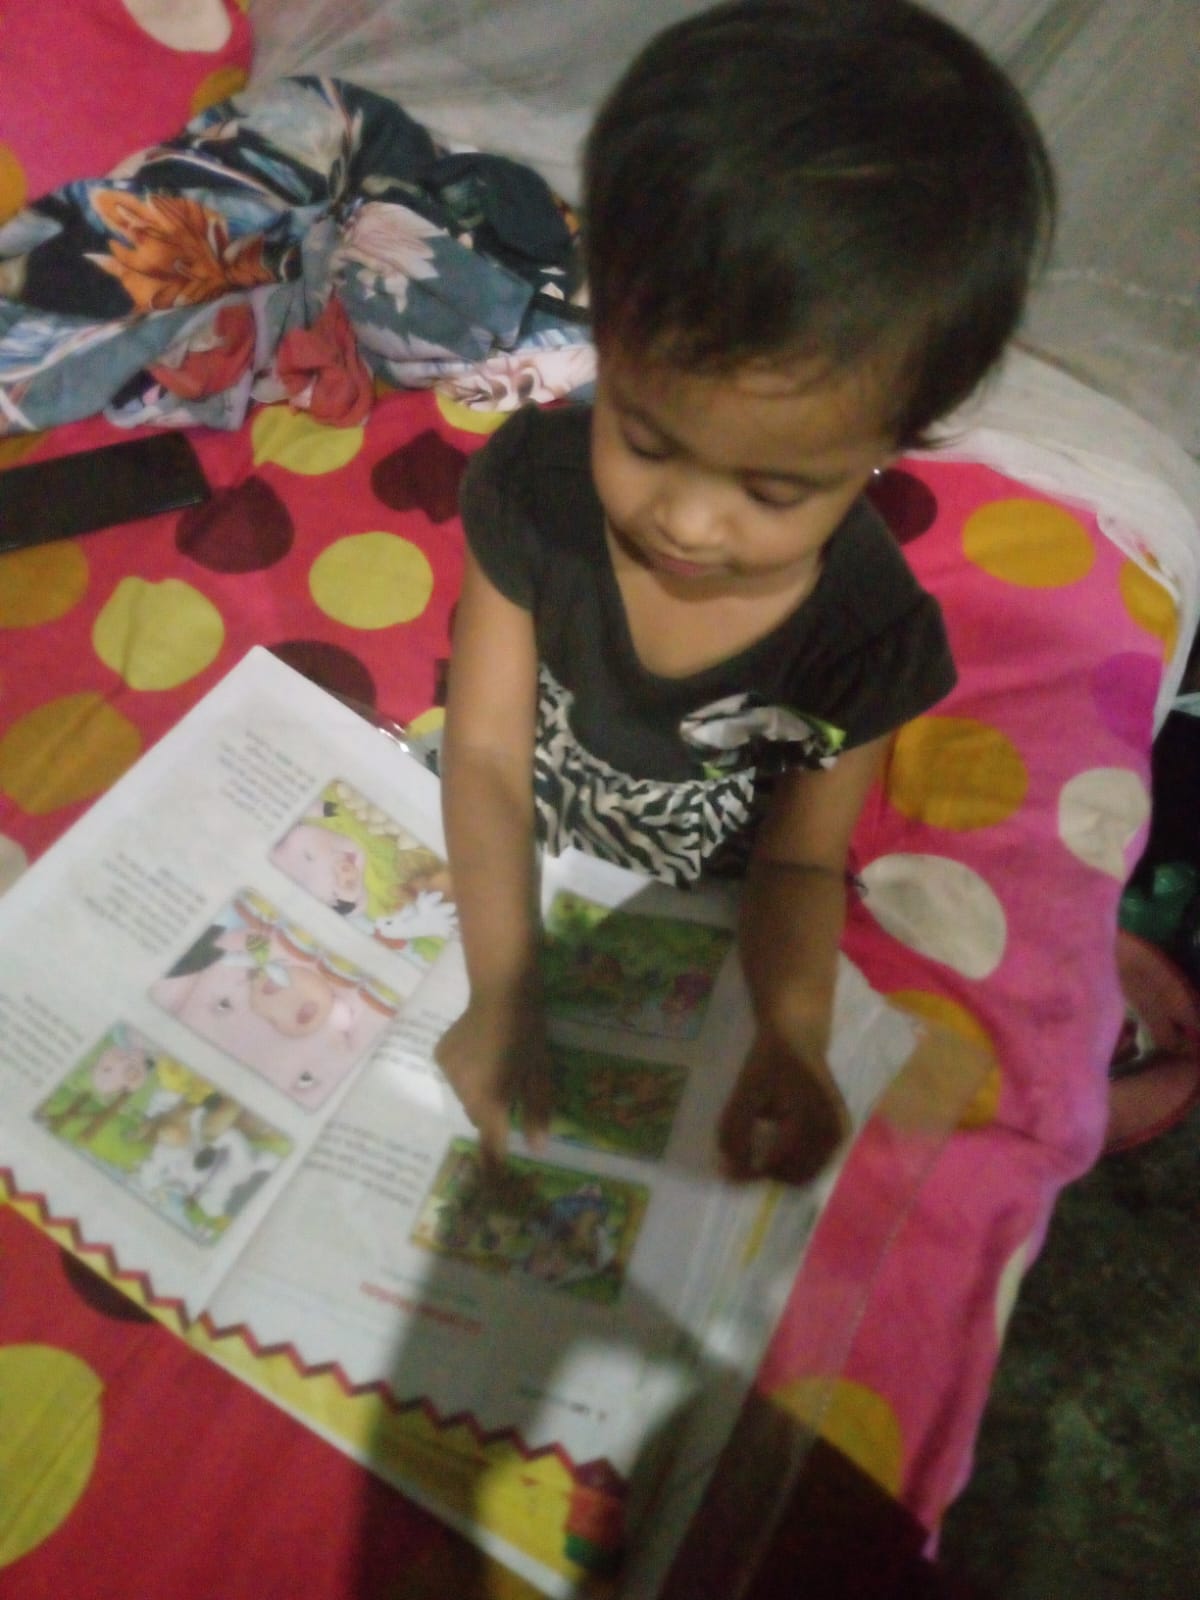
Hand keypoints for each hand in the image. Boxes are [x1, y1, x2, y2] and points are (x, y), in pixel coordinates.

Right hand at [434, 986, 551, 1169]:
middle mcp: (464, 1092)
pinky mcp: (440, 1056)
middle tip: (511, 1089)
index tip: (494, 1182)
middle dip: (493, 1112)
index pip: (491, 1141)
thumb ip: (536, 1111)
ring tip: (496, 1063)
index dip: (493, 1162)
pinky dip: (467, 1073)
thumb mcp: (540, 1074)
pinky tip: (480, 1051)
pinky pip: (455, 1076)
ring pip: (466, 1095)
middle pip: (479, 1115)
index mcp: (491, 1100)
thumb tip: (536, 1147)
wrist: (500, 991)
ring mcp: (448, 1074)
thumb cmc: (528, 1033)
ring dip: (479, 1090)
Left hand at [718, 1027, 850, 1185]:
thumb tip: (733, 1171)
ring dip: (781, 1171)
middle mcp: (836, 1133)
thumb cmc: (771, 1061)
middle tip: (744, 1157)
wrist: (799, 1036)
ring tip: (759, 1148)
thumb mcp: (745, 1093)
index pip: (780, 1166)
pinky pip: (814, 1164)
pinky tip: (776, 1144)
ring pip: (806, 1174)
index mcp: (816, 1121)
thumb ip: (735, 1133)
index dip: (751, 1172)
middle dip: (768, 1173)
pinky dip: (792, 1163)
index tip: (729, 1167)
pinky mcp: (840, 1134)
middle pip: (795, 1176)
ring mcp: (841, 1135)